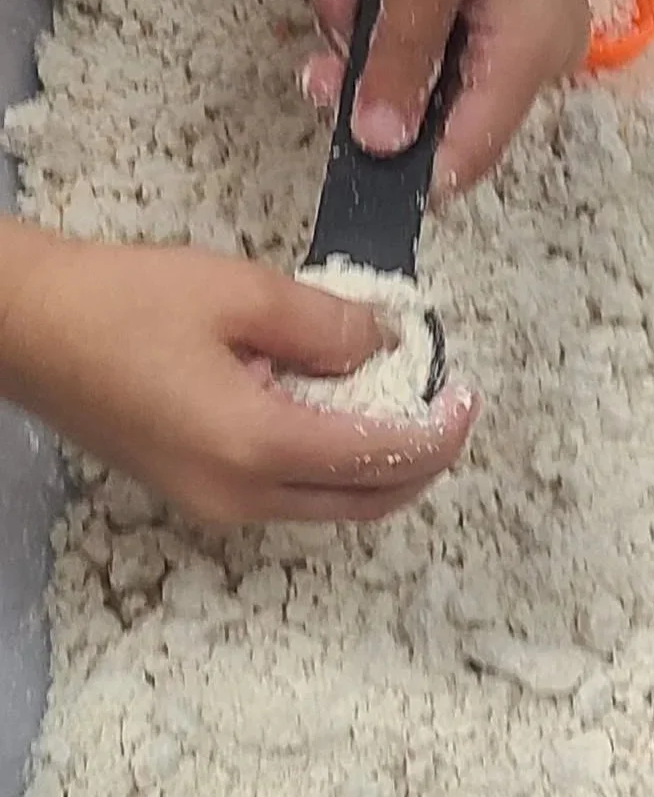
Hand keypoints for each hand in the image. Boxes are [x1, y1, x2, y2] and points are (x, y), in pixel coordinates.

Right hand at [0, 228, 477, 523]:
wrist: (25, 327)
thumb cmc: (121, 304)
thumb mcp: (244, 293)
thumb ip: (330, 324)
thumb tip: (387, 344)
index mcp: (254, 448)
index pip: (379, 458)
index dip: (438, 432)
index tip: (467, 395)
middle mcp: (237, 497)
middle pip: (364, 499)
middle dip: (420, 457)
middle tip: (451, 402)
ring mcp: (212, 503)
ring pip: (329, 501)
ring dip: (379, 460)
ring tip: (407, 396)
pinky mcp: (195, 490)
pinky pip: (290, 489)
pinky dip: (333, 458)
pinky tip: (342, 403)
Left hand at [301, 0, 588, 199]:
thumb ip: (398, 64)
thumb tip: (380, 146)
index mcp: (534, 54)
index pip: (470, 154)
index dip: (404, 168)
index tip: (337, 152)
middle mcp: (541, 49)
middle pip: (445, 109)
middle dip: (371, 75)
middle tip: (319, 34)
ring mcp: (524, 17)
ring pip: (432, 62)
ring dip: (372, 27)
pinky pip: (442, 22)